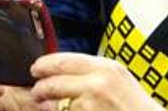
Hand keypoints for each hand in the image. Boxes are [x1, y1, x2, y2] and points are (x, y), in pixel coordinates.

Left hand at [30, 53, 155, 110]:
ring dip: (48, 106)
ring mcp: (91, 105)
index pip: (64, 61)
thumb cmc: (132, 103)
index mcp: (105, 67)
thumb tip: (62, 69)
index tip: (36, 68)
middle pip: (53, 83)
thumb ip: (92, 71)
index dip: (44, 64)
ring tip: (51, 106)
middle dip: (40, 88)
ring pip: (55, 105)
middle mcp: (97, 83)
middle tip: (37, 91)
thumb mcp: (116, 77)